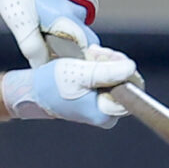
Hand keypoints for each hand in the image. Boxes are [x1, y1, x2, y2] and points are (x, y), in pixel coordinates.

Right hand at [1, 46, 138, 129]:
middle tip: (94, 53)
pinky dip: (100, 66)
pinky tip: (88, 60)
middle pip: (126, 81)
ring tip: (88, 55)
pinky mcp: (97, 100)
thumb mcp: (80, 74)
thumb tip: (131, 69)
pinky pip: (108, 79)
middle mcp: (107, 114)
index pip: (133, 87)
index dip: (122, 67)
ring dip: (105, 61)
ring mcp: (103, 108)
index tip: (105, 57)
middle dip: (112, 62)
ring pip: (117, 77)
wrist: (35, 91)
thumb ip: (107, 72)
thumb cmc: (53, 85)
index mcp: (106, 113)